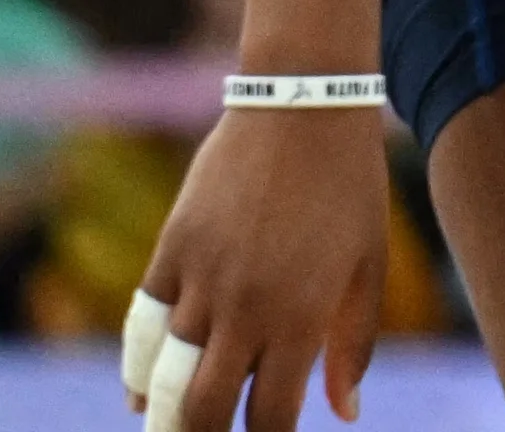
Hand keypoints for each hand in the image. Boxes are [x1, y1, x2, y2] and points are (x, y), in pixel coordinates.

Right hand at [127, 107, 386, 428]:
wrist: (303, 105)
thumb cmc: (350, 185)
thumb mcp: (368, 264)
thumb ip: (353, 344)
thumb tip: (346, 414)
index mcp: (300, 318)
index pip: (269, 418)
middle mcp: (245, 309)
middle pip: (204, 411)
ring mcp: (201, 280)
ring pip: (163, 377)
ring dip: (162, 414)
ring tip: (169, 431)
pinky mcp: (170, 249)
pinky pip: (142, 325)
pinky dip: (136, 367)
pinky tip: (138, 393)